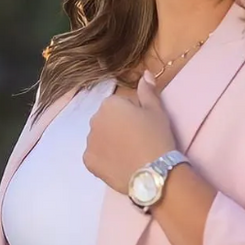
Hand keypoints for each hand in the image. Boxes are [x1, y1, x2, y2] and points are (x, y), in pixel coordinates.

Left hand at [83, 73, 176, 195]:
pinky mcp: (88, 162)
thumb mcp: (156, 110)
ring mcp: (89, 142)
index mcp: (109, 104)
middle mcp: (94, 120)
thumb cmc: (156, 137)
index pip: (120, 106)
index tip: (143, 127)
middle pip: (107, 122)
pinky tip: (119, 164)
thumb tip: (145, 73)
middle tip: (137, 142)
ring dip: (110, 143)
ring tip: (128, 155)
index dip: (133, 116)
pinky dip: (104, 160)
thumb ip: (147, 90)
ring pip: (100, 139)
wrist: (153, 172)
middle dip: (118, 128)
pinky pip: (95, 157)